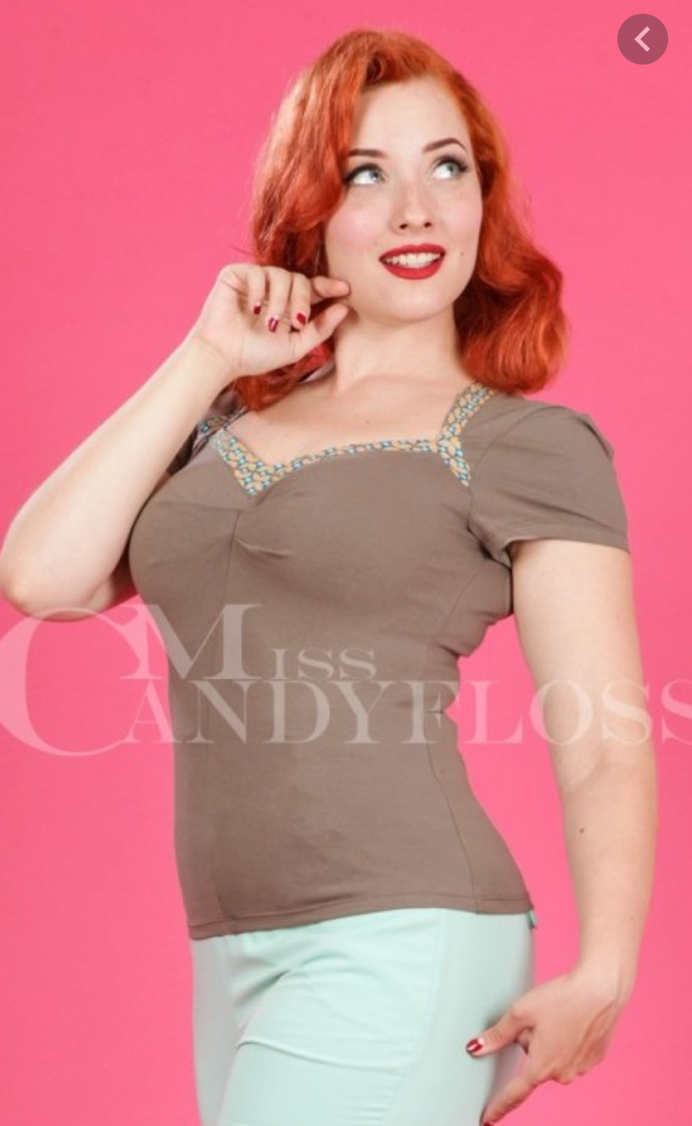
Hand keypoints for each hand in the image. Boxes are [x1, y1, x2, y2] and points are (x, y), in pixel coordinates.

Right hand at [183, 262, 351, 388]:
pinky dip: (259, 292)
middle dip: (302, 300)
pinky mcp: (236, 274)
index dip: (329, 286)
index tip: (345, 289)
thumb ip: (320, 329)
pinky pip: (258, 272)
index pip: (313, 288)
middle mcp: (274, 290)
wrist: (222, 357)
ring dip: (280, 302)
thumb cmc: (255, 355)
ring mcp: (255, 281)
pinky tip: (253, 311)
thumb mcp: (295, 347)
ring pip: (281, 275)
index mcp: (289, 304)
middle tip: (297, 323)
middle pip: (300, 279)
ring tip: (270, 324)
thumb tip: (345, 308)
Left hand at [466, 964, 627, 1123]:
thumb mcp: (520, 1012)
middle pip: (535, 1063)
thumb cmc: (561, 997)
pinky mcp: (595, 1058)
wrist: (601, 988)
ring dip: (551, 1041)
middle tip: (541, 1017)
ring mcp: (581, 1068)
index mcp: (541, 1066)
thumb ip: (497, 1035)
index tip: (487, 1119)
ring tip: (560, 1015)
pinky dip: (569, 1039)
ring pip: (554, 1057)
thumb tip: (476, 1048)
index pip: (514, 1094)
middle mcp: (562, 1074)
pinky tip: (574, 1019)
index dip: (498, 1107)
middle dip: (532, 1043)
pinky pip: (572, 1053)